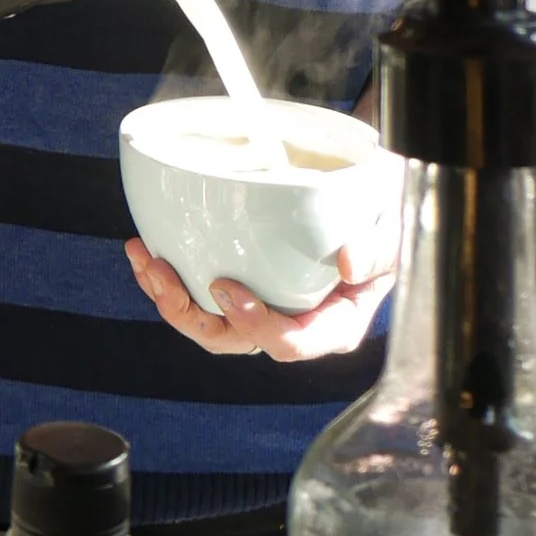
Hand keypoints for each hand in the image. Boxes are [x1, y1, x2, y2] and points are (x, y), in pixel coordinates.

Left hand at [125, 238, 395, 363]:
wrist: (367, 192)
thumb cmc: (384, 211)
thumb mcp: (392, 225)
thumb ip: (378, 247)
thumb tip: (347, 264)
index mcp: (334, 323)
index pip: (292, 343)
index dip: (256, 325)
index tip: (226, 287)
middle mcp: (295, 323)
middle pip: (237, 342)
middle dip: (192, 317)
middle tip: (161, 272)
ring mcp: (266, 307)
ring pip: (210, 325)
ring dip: (169, 298)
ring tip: (143, 258)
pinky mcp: (245, 285)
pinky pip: (201, 298)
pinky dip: (171, 277)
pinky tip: (146, 249)